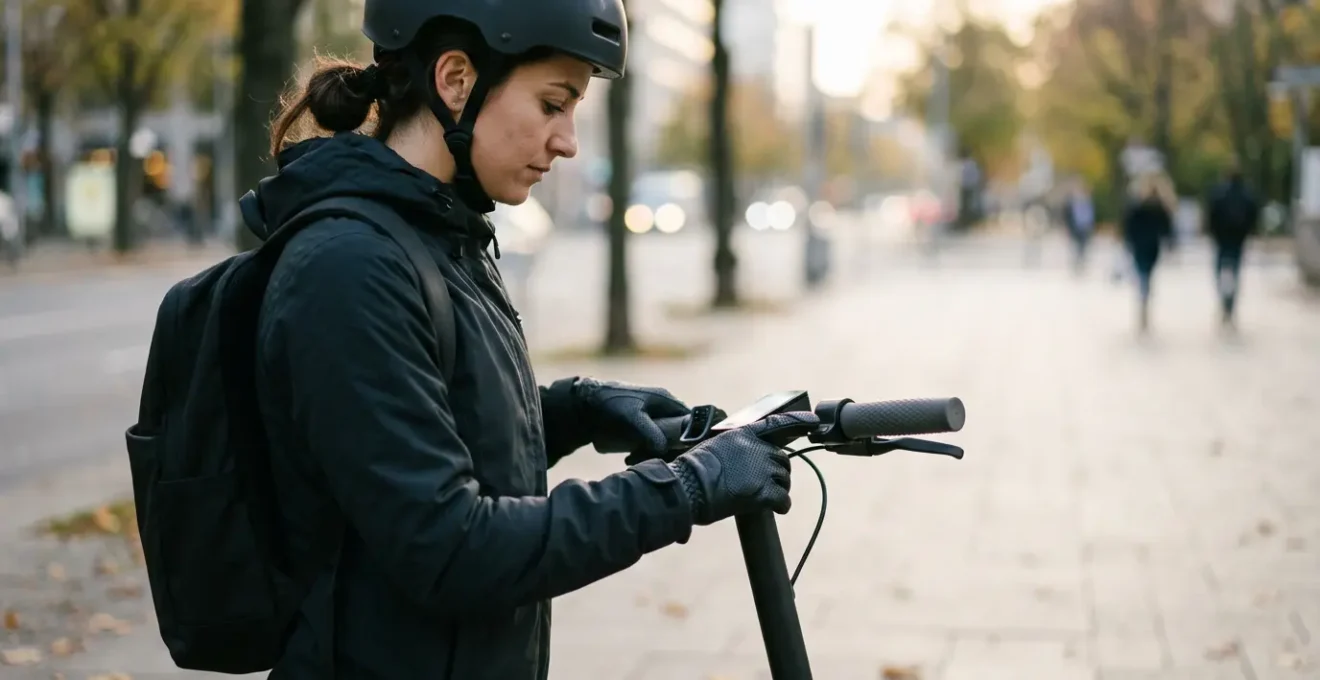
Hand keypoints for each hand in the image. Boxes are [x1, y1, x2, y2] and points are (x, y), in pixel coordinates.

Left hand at [574, 378, 690, 457]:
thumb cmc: (611, 403)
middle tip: (656, 459)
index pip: (690, 419)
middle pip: (677, 432)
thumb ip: (650, 432)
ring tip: (635, 459)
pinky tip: (630, 458)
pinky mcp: (640, 426)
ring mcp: (651, 417)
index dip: (692, 435)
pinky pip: (649, 442)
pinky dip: (643, 451)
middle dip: (668, 448)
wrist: (585, 403)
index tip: (685, 452)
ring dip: (653, 452)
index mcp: (665, 400)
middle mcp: (662, 408)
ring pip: (663, 439)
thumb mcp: (633, 417)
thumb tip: (664, 449)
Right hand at [668, 412, 819, 525]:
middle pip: (781, 459)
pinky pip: (782, 499)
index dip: (797, 421)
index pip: (776, 424)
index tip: (813, 420)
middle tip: (770, 483)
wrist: (689, 487)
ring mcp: (762, 470)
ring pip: (784, 479)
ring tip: (769, 498)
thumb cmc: (693, 470)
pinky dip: (782, 505)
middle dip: (779, 471)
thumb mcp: (714, 447)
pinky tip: (777, 509)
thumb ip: (733, 450)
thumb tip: (738, 463)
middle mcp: (757, 449)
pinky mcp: (763, 492)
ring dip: (779, 489)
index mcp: (743, 434)